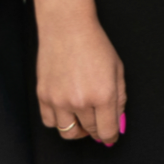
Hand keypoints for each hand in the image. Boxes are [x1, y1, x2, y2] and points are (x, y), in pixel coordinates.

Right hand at [36, 8, 126, 147]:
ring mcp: (59, 100)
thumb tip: (118, 121)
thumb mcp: (117, 69)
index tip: (111, 135)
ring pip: (68, 132)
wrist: (67, 28)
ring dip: (78, 129)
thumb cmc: (94, 44)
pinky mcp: (43, 96)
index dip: (111, 136)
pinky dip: (59, 121)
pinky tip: (67, 110)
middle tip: (99, 122)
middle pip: (89, 131)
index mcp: (103, 94)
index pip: (107, 130)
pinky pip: (50, 122)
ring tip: (83, 117)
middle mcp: (80, 101)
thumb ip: (120, 99)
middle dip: (97, 130)